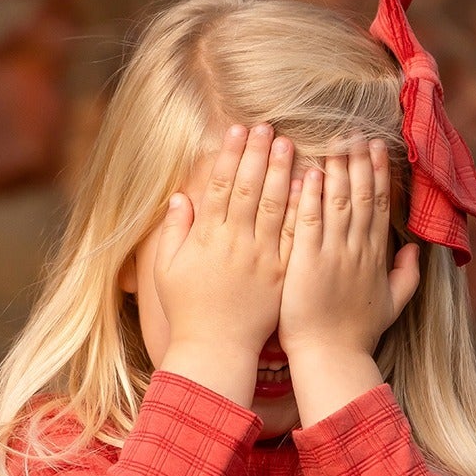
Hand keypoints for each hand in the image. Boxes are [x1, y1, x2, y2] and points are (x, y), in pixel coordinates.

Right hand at [153, 123, 300, 365]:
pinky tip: (308, 186)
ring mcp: (262, 258)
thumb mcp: (167, 270)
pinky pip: (294, 237)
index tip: (238, 130)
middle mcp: (236, 243)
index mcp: (208, 239)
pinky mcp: (281, 274)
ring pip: (275, 206)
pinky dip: (301, 210)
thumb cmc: (188, 310)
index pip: (221, 187)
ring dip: (282, 172)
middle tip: (268, 126)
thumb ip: (173, 231)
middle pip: (250, 189)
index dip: (230, 156)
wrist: (216, 349)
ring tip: (289, 144)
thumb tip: (179, 196)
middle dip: (258, 154)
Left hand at [278, 136, 419, 365]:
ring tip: (336, 141)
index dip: (379, 174)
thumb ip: (407, 275)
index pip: (378, 206)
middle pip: (361, 196)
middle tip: (357, 131)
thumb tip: (417, 250)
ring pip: (338, 202)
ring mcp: (333, 255)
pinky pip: (310, 221)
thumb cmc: (356, 336)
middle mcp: (357, 250)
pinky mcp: (307, 262)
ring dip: (337, 169)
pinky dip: (310, 196)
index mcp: (375, 257)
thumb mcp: (393, 305)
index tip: (377, 148)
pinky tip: (309, 172)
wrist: (331, 358)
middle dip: (360, 161)